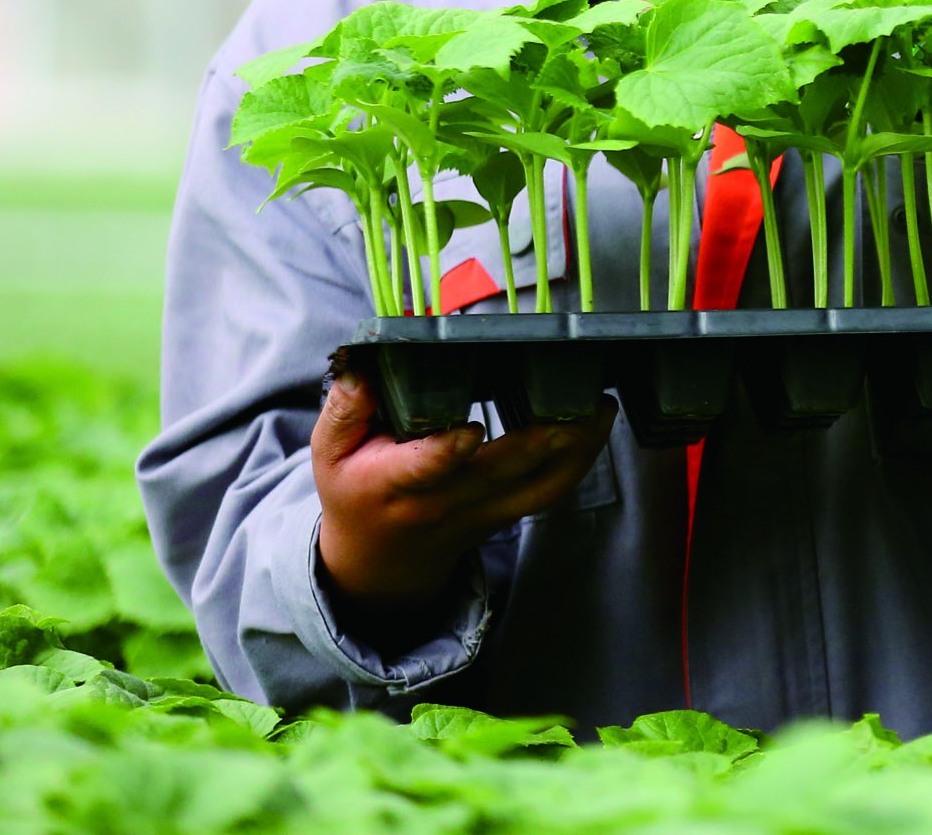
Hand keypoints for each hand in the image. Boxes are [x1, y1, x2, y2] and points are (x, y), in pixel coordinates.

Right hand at [312, 365, 612, 611]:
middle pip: (499, 474)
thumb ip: (345, 408)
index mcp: (393, 483)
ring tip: (601, 408)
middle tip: (576, 401)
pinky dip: (581, 461)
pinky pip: (550, 493)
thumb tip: (362, 370)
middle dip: (540, 440)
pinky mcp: (506, 514)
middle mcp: (443, 502)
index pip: (424, 469)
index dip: (447, 452)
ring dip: (577, 450)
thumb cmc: (357, 489)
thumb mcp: (331, 451)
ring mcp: (481, 512)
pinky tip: (599, 426)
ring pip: (538, 488)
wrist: (379, 560)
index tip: (471, 430)